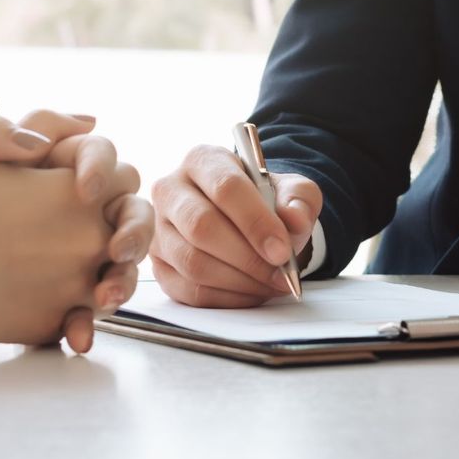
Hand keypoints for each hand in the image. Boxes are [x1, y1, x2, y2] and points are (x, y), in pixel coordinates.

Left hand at [0, 111, 149, 350]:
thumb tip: (43, 145)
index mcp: (53, 165)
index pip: (102, 155)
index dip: (103, 169)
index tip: (83, 190)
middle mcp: (72, 210)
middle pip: (128, 212)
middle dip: (135, 231)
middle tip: (116, 250)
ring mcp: (69, 257)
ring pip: (117, 266)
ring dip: (123, 281)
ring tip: (103, 299)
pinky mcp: (55, 297)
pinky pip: (84, 310)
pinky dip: (86, 325)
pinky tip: (77, 336)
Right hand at [150, 145, 320, 307]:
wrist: (247, 221)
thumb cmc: (266, 201)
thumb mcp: (292, 191)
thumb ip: (299, 200)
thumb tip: (294, 219)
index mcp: (203, 160)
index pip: (226, 188)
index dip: (256, 222)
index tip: (282, 250)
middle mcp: (171, 190)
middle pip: (201, 226)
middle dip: (248, 257)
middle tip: (280, 273)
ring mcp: (159, 230)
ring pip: (193, 262)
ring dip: (240, 281)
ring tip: (271, 283)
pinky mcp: (159, 265)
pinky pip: (190, 290)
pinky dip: (227, 298)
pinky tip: (253, 292)